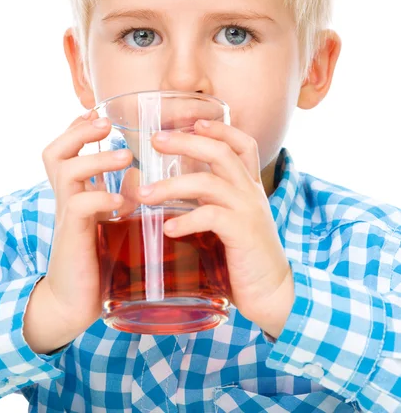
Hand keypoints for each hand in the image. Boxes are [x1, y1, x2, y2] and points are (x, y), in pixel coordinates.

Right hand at [40, 110, 132, 334]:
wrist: (75, 303)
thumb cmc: (98, 261)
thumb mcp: (112, 222)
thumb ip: (123, 196)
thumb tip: (140, 174)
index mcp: (76, 192)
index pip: (66, 150)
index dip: (79, 128)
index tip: (101, 114)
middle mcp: (67, 199)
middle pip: (54, 152)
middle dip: (79, 131)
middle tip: (106, 123)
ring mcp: (67, 217)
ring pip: (67, 171)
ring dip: (96, 159)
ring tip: (125, 156)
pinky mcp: (74, 237)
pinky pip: (79, 207)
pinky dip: (101, 198)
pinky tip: (122, 203)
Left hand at [135, 120, 294, 337]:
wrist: (272, 292)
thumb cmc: (243, 258)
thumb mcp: (231, 222)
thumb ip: (209, 204)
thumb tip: (170, 196)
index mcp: (248, 187)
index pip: (242, 144)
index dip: (220, 129)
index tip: (193, 122)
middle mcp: (251, 192)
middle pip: (220, 152)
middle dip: (185, 142)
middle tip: (155, 141)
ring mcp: (248, 210)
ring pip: (208, 182)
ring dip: (171, 185)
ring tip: (143, 195)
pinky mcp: (244, 232)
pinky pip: (210, 216)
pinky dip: (185, 220)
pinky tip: (167, 229)